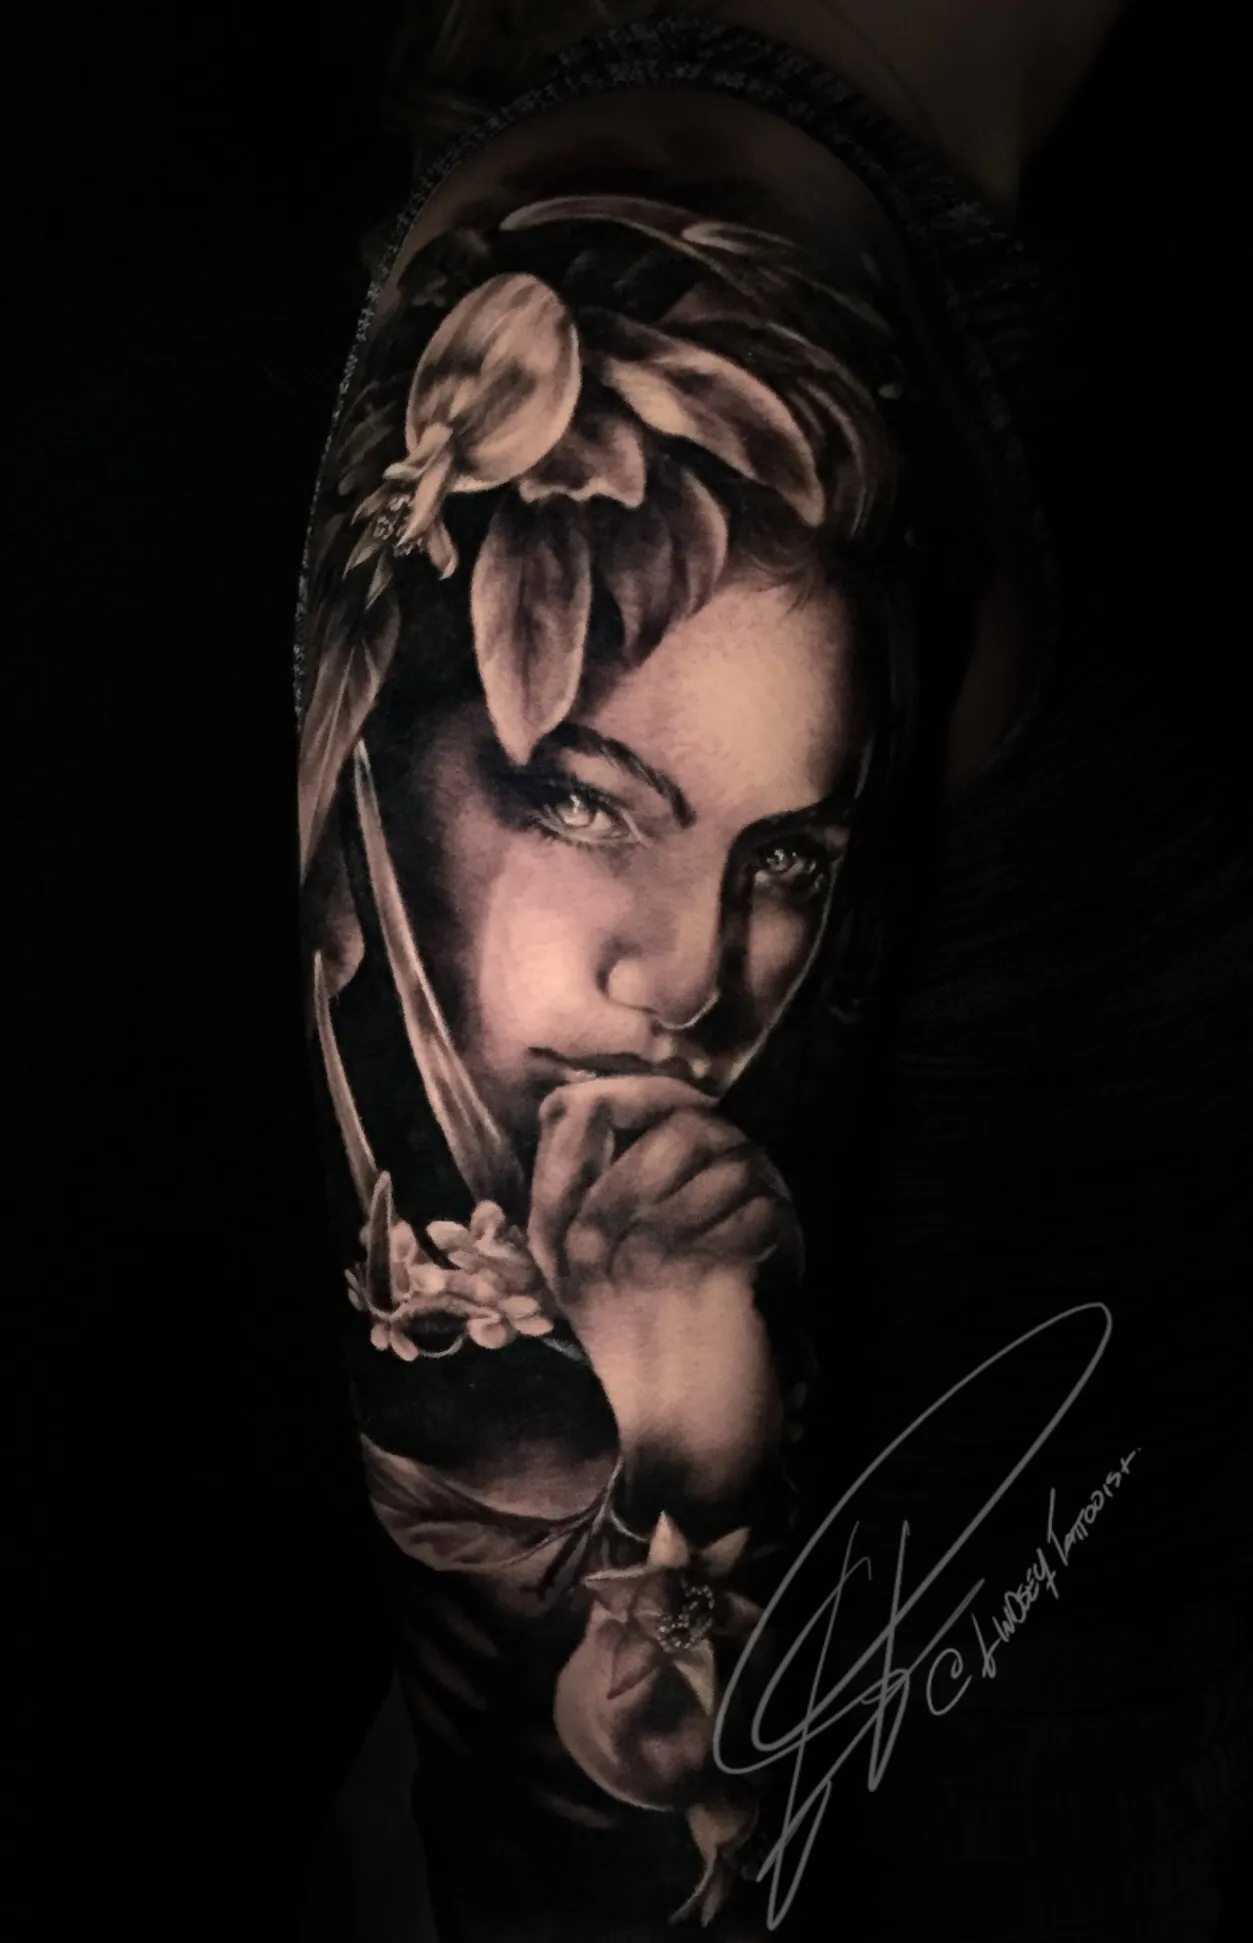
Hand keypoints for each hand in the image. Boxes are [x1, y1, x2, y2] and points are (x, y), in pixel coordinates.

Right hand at [527, 1075, 796, 1506]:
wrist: (687, 1443)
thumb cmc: (652, 1352)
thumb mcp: (597, 1278)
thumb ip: (603, 1202)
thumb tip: (658, 1112)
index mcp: (554, 1234)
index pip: (572, 1115)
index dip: (637, 1096)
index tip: (680, 1112)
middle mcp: (588, 1237)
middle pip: (671, 1127)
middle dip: (722, 1139)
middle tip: (739, 1171)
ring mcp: (644, 1253)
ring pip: (727, 1162)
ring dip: (756, 1182)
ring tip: (755, 1215)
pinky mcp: (705, 1272)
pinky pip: (760, 1207)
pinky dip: (777, 1223)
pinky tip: (769, 1251)